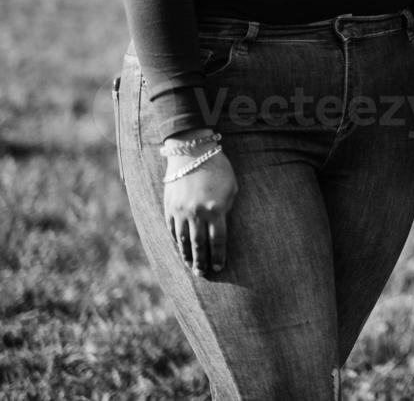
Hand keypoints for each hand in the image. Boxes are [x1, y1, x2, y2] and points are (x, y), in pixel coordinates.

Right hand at [162, 136, 237, 277]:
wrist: (191, 152)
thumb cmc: (218, 168)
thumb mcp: (231, 188)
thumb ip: (227, 209)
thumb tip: (221, 228)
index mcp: (215, 209)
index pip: (217, 241)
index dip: (218, 256)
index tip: (219, 267)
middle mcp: (196, 213)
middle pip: (199, 245)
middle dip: (202, 262)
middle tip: (203, 274)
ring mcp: (180, 211)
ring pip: (183, 241)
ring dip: (187, 256)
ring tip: (191, 267)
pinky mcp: (169, 208)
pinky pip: (172, 230)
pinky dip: (176, 242)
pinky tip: (180, 250)